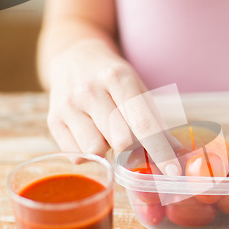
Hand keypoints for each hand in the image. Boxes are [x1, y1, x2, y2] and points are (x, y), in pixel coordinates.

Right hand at [46, 38, 181, 174]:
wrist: (73, 56)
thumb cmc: (113, 78)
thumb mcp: (138, 88)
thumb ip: (155, 120)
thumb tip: (175, 152)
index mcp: (118, 78)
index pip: (143, 124)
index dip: (161, 152)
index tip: (173, 172)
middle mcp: (90, 90)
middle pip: (121, 140)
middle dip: (135, 152)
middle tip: (138, 150)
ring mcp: (69, 105)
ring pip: (96, 150)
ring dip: (108, 151)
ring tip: (109, 135)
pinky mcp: (53, 120)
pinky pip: (77, 156)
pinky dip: (90, 155)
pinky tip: (91, 136)